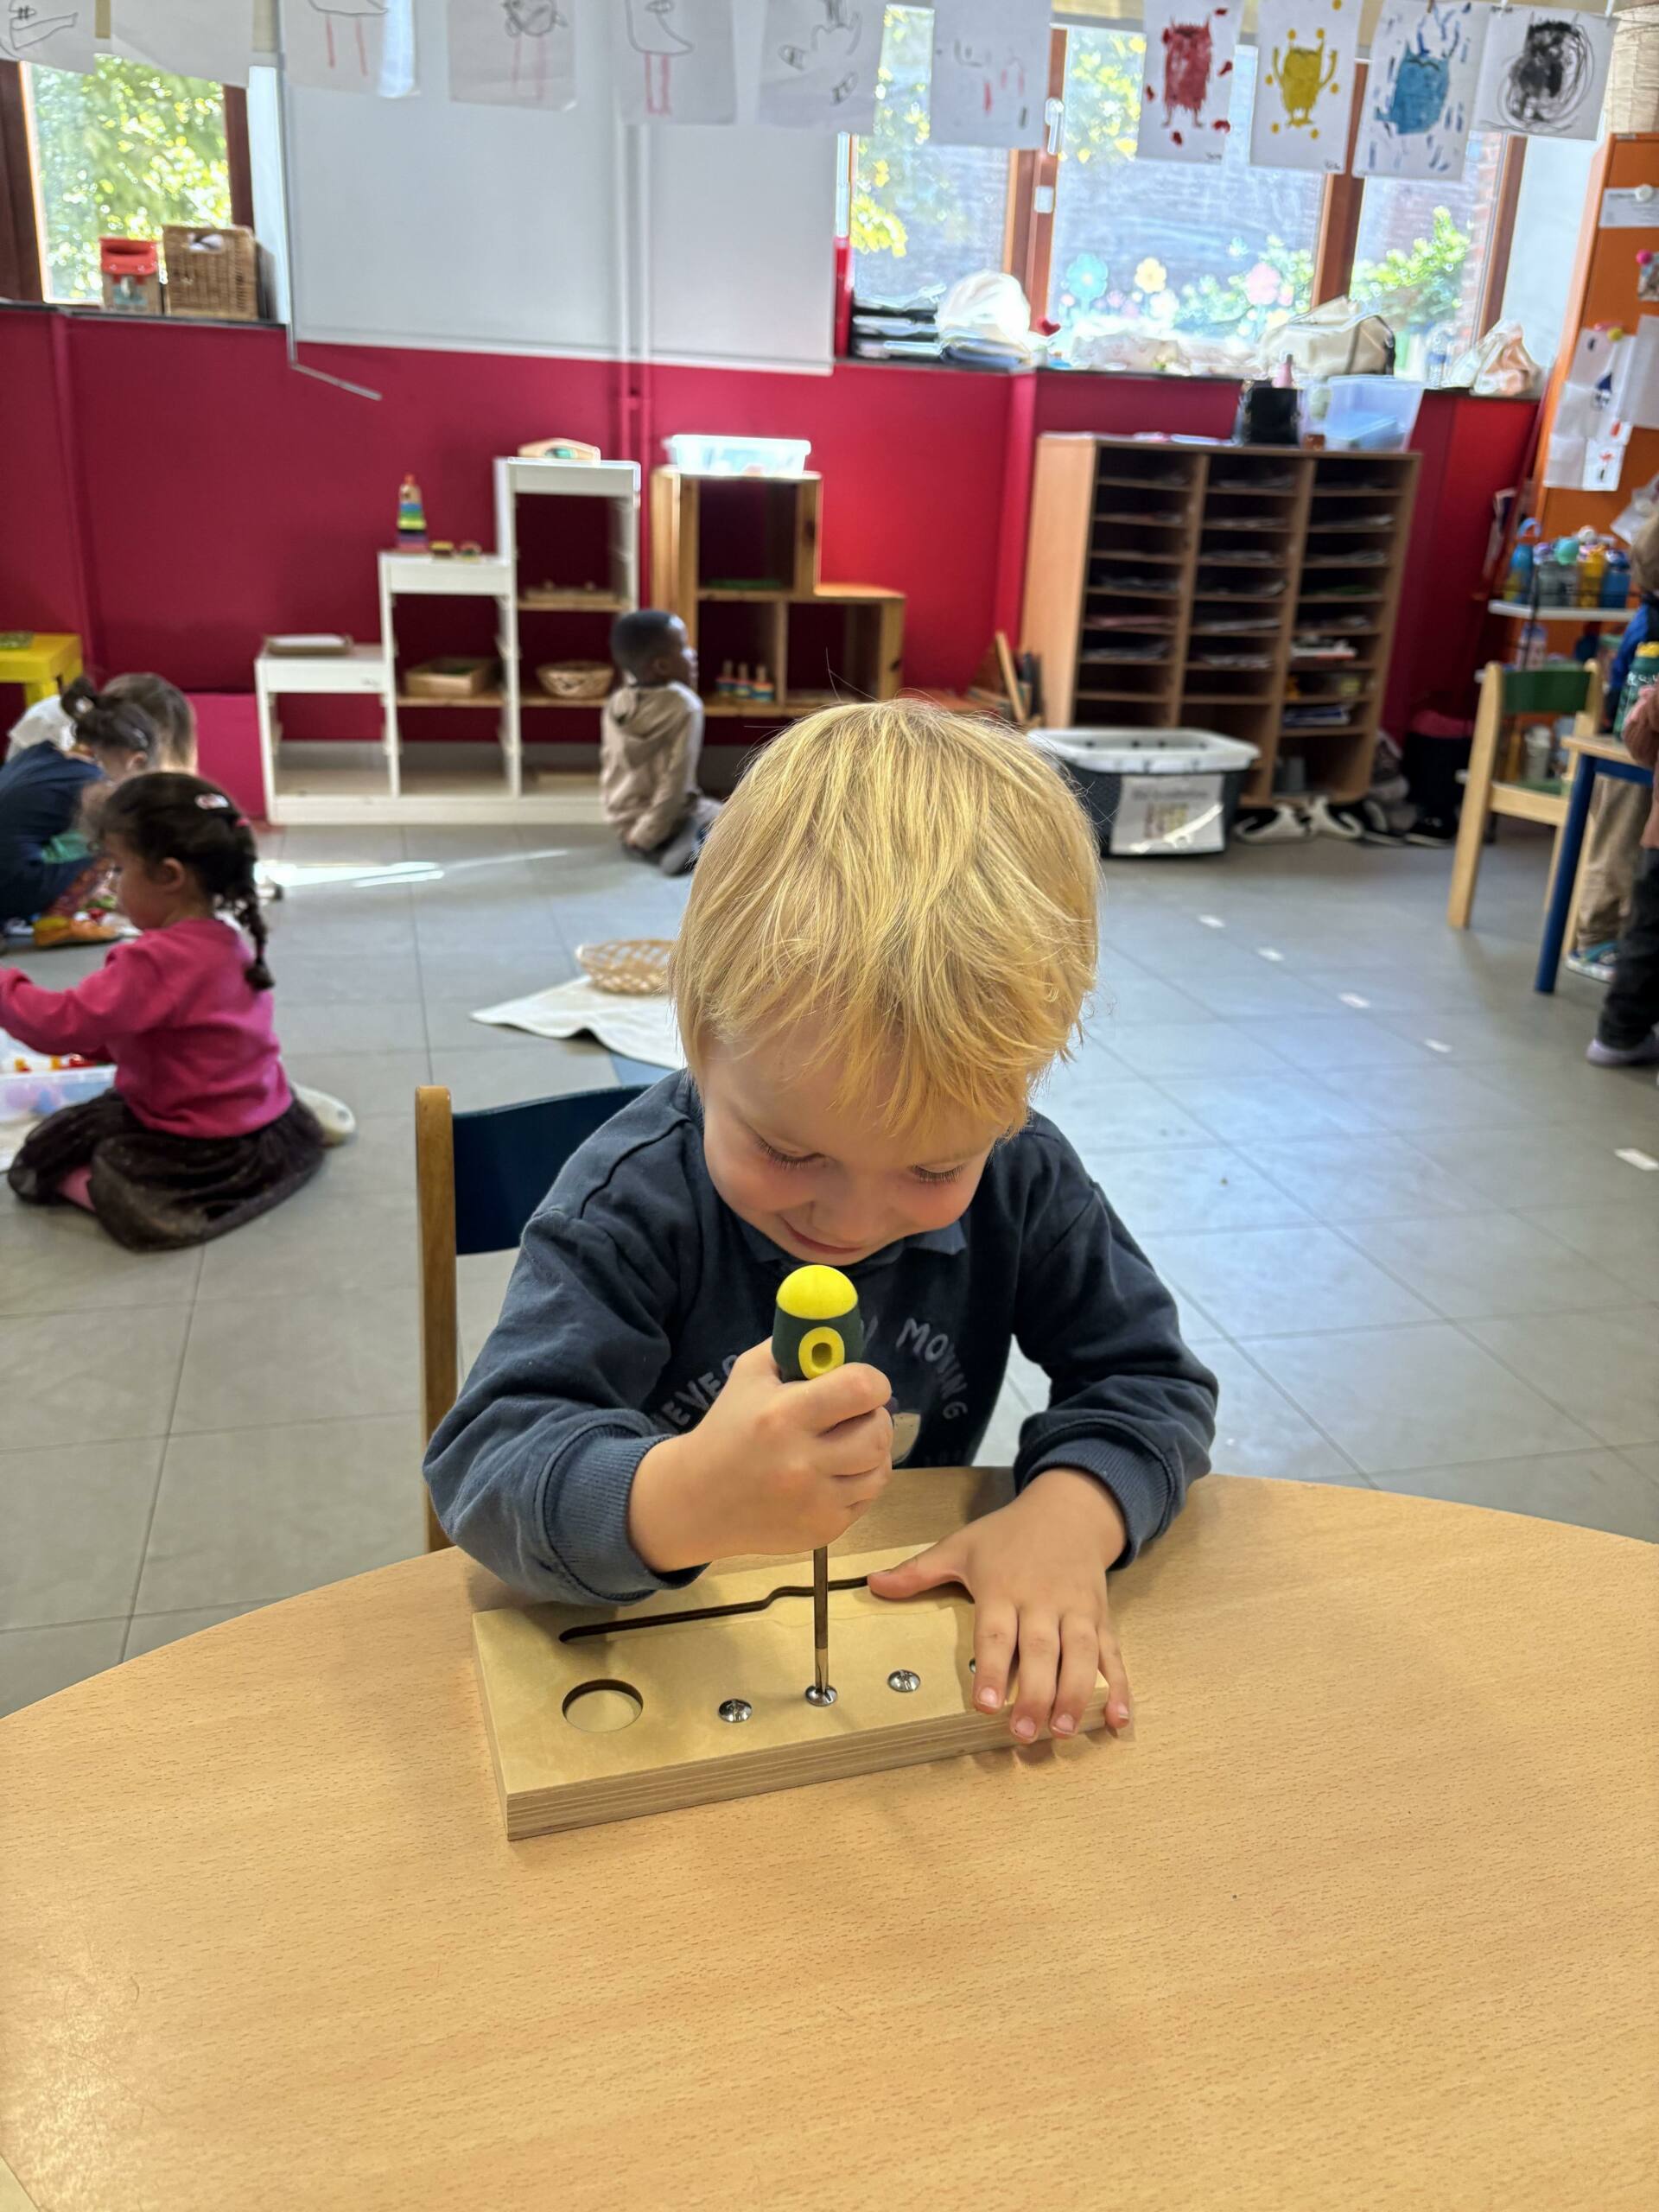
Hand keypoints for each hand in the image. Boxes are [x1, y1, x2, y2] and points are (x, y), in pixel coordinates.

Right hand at [630, 1340, 892, 1570]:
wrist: (697, 1501)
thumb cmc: (728, 1428)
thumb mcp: (748, 1374)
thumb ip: (793, 1347)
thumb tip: (836, 1333)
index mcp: (784, 1415)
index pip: (861, 1388)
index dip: (873, 1382)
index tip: (864, 1385)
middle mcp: (803, 1462)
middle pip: (878, 1433)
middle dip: (875, 1417)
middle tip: (858, 1415)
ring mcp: (815, 1502)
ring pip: (880, 1470)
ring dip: (872, 1452)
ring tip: (847, 1444)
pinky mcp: (823, 1530)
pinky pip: (866, 1498)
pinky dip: (858, 1482)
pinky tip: (834, 1473)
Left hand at [866, 1468, 1131, 1740]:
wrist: (1070, 1509)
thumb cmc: (1009, 1535)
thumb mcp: (961, 1545)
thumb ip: (918, 1571)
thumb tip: (871, 1584)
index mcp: (1004, 1587)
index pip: (996, 1632)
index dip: (989, 1669)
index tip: (984, 1705)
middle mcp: (1042, 1601)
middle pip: (1041, 1650)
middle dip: (1035, 1693)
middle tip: (1025, 1733)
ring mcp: (1076, 1610)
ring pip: (1079, 1654)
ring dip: (1075, 1694)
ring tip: (1064, 1731)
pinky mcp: (1101, 1618)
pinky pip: (1112, 1654)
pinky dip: (1118, 1687)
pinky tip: (1118, 1719)